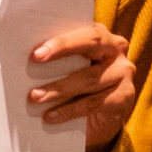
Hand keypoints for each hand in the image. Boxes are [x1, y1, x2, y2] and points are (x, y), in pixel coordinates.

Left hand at [29, 24, 135, 150]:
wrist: (101, 120)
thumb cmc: (79, 87)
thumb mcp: (71, 68)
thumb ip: (59, 58)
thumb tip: (26, 57)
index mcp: (102, 35)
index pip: (84, 31)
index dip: (62, 41)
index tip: (37, 52)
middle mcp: (117, 49)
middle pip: (92, 43)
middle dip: (63, 48)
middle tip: (35, 60)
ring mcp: (124, 72)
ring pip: (90, 78)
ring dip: (59, 88)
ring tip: (35, 97)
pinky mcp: (125, 96)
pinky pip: (94, 103)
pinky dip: (70, 110)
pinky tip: (51, 115)